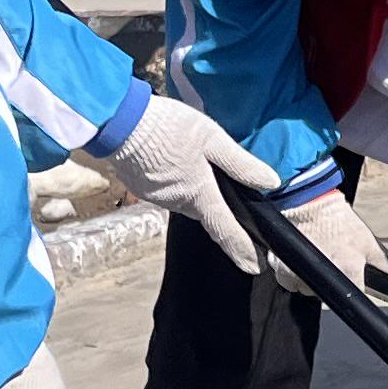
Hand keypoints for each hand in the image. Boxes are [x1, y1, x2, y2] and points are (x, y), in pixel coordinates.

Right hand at [94, 93, 282, 271]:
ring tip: (197, 167)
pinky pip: (167, 190)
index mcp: (199, 193)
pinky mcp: (140, 187)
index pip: (225, 229)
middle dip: (218, 210)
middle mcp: (177, 202)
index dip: (242, 249)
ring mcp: (155, 196)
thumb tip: (270, 182)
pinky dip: (176, 181)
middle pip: (206, 211)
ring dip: (195, 190)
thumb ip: (240, 163)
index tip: (254, 267)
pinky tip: (175, 162)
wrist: (118, 122)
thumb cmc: (166, 128)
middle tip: (230, 202)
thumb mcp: (212, 138)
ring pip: (185, 199)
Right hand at [265, 186, 387, 296]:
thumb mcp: (367, 241)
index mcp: (348, 270)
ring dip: (310, 279)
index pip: (354, 297)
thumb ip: (387, 264)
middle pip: (326, 294)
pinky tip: (301, 255)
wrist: (304, 200)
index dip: (353, 287)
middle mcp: (322, 278)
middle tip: (331, 259)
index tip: (349, 274)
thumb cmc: (336, 219)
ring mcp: (298, 275)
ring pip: (306, 289)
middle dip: (330, 282)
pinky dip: (292, 272)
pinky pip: (288, 281)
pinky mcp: (281, 269)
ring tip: (316, 254)